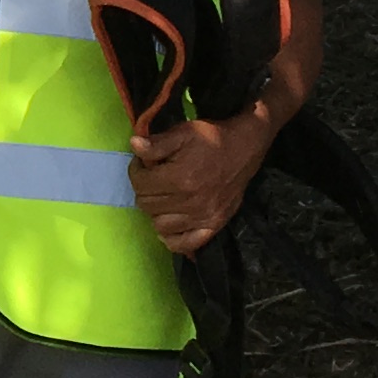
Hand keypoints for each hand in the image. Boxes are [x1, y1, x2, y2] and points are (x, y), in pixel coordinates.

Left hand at [129, 110, 275, 256]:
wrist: (244, 148)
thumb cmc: (211, 139)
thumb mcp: (183, 133)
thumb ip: (156, 143)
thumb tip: (133, 145)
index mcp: (180, 178)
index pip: (140, 184)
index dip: (136, 170)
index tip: (143, 164)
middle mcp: (190, 202)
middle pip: (146, 205)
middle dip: (144, 189)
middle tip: (153, 178)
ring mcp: (203, 217)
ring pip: (160, 225)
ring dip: (156, 211)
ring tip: (163, 197)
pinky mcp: (214, 225)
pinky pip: (184, 244)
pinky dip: (172, 238)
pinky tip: (170, 224)